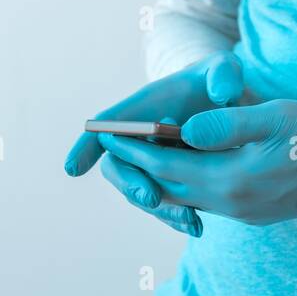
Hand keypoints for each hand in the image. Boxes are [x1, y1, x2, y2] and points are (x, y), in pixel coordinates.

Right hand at [64, 52, 246, 236]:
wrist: (223, 100)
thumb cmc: (216, 78)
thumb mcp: (223, 68)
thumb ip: (222, 73)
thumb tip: (222, 93)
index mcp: (144, 107)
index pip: (108, 124)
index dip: (86, 145)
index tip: (72, 169)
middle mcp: (141, 137)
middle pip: (119, 164)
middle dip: (131, 183)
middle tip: (152, 198)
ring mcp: (153, 161)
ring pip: (140, 189)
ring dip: (158, 207)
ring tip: (187, 219)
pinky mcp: (171, 179)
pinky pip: (164, 201)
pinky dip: (175, 215)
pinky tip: (196, 226)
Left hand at [98, 100, 296, 227]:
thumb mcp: (274, 116)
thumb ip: (226, 125)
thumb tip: (184, 130)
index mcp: (233, 179)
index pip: (169, 166)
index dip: (137, 149)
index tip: (111, 134)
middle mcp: (233, 202)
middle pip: (171, 187)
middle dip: (141, 166)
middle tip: (116, 144)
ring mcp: (245, 211)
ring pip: (188, 196)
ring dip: (163, 176)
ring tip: (143, 153)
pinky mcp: (255, 211)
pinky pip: (208, 200)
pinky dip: (187, 183)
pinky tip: (185, 166)